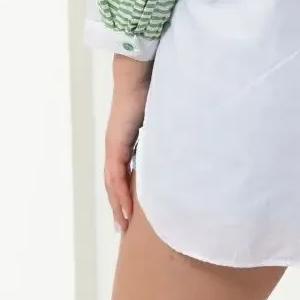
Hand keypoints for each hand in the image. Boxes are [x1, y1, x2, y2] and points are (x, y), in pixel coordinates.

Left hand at [104, 54, 151, 233]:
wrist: (138, 74)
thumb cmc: (154, 88)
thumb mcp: (164, 116)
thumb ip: (168, 130)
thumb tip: (187, 138)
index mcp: (128, 138)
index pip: (125, 170)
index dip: (127, 190)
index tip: (133, 208)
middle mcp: (117, 144)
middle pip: (115, 181)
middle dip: (119, 204)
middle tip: (124, 225)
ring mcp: (114, 145)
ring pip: (113, 183)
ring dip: (117, 204)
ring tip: (122, 224)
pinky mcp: (115, 145)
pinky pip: (115, 175)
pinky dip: (119, 194)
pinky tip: (123, 209)